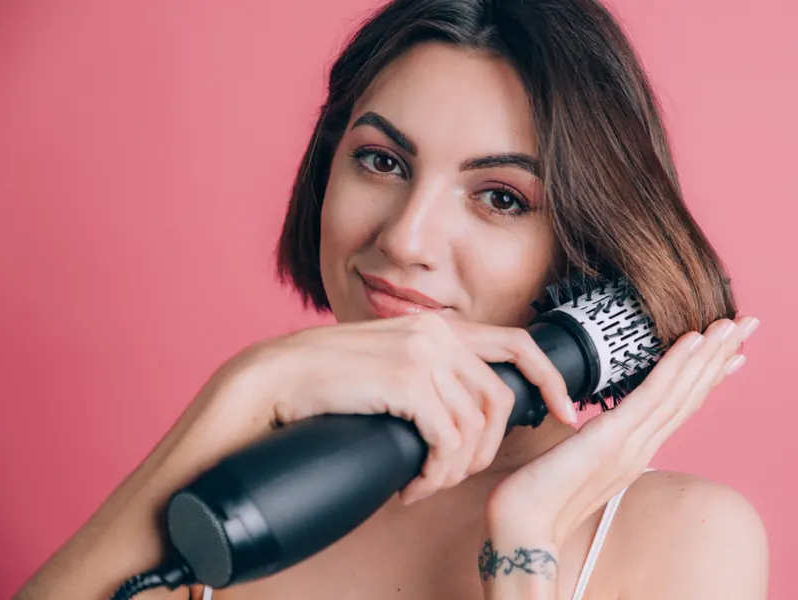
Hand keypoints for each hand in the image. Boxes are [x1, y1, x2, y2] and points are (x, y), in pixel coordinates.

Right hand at [262, 312, 576, 503]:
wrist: (273, 379)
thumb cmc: (326, 380)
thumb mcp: (389, 366)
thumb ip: (429, 373)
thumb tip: (465, 410)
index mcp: (437, 328)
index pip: (518, 343)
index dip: (549, 378)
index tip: (565, 412)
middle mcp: (436, 334)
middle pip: (500, 400)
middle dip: (487, 450)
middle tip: (454, 476)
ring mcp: (422, 354)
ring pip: (474, 427)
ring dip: (453, 470)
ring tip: (423, 484)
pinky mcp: (406, 381)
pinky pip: (446, 441)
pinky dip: (434, 475)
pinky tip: (411, 486)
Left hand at [481, 315, 757, 551]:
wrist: (522, 525)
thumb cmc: (536, 495)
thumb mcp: (569, 462)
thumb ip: (587, 446)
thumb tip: (584, 429)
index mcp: (631, 454)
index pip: (676, 409)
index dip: (704, 379)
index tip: (728, 355)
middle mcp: (639, 449)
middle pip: (689, 397)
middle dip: (719, 359)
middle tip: (746, 326)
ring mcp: (630, 445)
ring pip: (679, 393)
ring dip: (707, 356)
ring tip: (732, 326)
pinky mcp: (612, 438)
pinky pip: (651, 396)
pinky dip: (674, 367)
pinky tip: (692, 342)